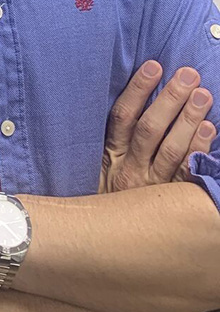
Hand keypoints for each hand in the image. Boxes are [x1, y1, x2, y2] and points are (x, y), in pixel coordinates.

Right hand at [100, 60, 214, 192]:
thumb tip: (131, 102)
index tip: (153, 66)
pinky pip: (187, 175)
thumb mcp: (102, 169)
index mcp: (111, 157)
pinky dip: (199, 152)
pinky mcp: (171, 203)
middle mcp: (131, 170)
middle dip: (170, 99)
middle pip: (150, 129)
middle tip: (188, 75)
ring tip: (202, 95)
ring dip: (188, 120)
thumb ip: (115, 141)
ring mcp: (153, 188)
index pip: (122, 117)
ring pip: (171, 150)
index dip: (138, 90)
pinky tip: (209, 131)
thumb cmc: (107, 200)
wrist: (106, 244)